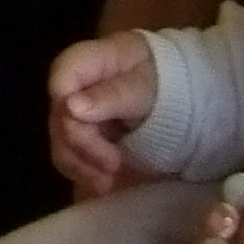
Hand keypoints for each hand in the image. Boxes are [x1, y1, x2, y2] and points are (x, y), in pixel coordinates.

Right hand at [47, 31, 161, 193]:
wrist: (183, 96)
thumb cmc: (166, 82)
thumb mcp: (145, 87)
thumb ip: (111, 95)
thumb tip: (71, 106)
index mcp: (91, 60)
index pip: (62, 77)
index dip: (65, 104)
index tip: (86, 127)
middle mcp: (75, 86)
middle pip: (59, 114)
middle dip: (82, 144)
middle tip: (113, 164)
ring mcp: (76, 112)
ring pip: (61, 140)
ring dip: (81, 164)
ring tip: (107, 182)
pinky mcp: (83, 135)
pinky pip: (71, 156)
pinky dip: (85, 171)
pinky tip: (104, 183)